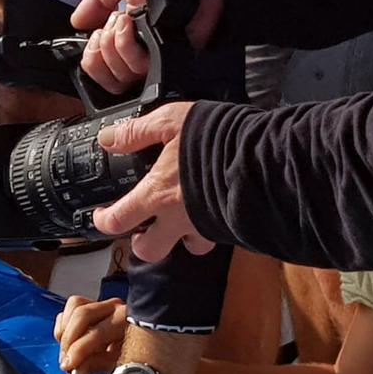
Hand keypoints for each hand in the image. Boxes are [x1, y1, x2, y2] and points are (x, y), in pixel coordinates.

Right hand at [55, 295, 126, 373]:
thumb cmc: (131, 356)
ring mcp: (101, 304)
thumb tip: (78, 373)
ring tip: (66, 350)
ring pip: (74, 306)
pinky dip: (64, 324)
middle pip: (81, 314)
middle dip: (68, 340)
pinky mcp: (89, 305)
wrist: (140, 350)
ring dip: (65, 330)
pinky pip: (70, 309)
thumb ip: (96, 366)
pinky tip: (69, 340)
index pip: (96, 333)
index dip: (78, 351)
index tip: (69, 365)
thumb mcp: (116, 364)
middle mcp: (114, 307)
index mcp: (125, 320)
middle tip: (65, 360)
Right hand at [71, 0, 223, 91]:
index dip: (92, 58)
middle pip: (111, 81)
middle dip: (101, 50)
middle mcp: (144, 52)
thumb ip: (96, 1)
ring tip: (123, 19)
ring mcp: (158, 56)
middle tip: (109, 25)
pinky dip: (126, 44)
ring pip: (123, 76)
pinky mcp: (171, 57)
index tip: (96, 34)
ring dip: (114, 44)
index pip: (103, 72)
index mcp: (131, 39)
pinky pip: (141, 68)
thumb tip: (78, 22)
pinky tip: (130, 22)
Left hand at [92, 102, 214, 261]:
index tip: (102, 216)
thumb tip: (108, 139)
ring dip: (181, 240)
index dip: (103, 222)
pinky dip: (210, 229)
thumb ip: (136, 132)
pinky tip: (212, 208)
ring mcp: (205, 228)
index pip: (117, 222)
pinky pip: (215, 238)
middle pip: (148, 252)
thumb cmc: (219, 140)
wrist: (270, 157)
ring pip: (186, 249)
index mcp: (157, 195)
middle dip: (143, 244)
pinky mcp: (230, 229)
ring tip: (183, 221)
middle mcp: (178, 220)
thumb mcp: (171, 121)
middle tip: (144, 227)